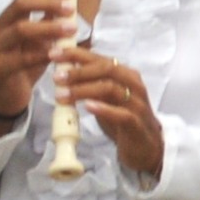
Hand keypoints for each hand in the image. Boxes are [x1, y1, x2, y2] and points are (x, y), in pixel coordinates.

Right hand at [0, 0, 75, 129]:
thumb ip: (49, 21)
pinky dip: (41, 53)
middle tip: (71, 8)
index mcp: (8, 18)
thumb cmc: (26, 63)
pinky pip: (21, 58)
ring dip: (49, 27)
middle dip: (48, 2)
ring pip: (20, 29)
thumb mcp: (41, 39)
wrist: (9, 96)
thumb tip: (69, 0)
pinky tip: (58, 53)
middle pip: (20, 5)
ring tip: (71, 29)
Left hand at [53, 48, 164, 185]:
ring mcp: (137, 103)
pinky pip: (121, 114)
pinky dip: (104, 108)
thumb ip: (91, 84)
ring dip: (83, 89)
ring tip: (62, 95)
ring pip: (111, 88)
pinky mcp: (137, 123)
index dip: (76, 54)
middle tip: (56, 77)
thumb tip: (63, 71)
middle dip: (79, 70)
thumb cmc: (122, 119)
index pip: (100, 58)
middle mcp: (133, 84)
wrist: (146, 146)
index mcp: (125, 74)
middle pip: (107, 69)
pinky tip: (88, 107)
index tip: (54, 54)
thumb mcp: (106, 98)